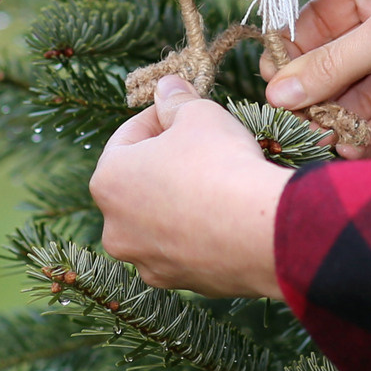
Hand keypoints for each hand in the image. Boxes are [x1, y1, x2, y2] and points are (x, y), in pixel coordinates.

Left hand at [90, 76, 286, 296]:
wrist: (263, 232)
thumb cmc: (220, 164)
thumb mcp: (199, 114)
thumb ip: (176, 99)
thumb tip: (167, 87)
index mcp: (108, 181)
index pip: (127, 137)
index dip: (157, 117)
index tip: (182, 109)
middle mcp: (116, 228)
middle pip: (140, 182)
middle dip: (167, 162)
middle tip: (201, 145)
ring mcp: (146, 261)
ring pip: (160, 220)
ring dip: (181, 199)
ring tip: (218, 181)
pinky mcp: (181, 283)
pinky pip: (186, 248)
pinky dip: (200, 232)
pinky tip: (227, 215)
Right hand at [263, 0, 370, 156]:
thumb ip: (330, 65)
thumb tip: (274, 94)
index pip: (318, 18)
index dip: (291, 50)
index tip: (266, 82)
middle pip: (337, 62)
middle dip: (313, 92)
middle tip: (287, 120)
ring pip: (361, 97)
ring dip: (339, 119)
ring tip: (316, 141)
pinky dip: (369, 137)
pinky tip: (349, 150)